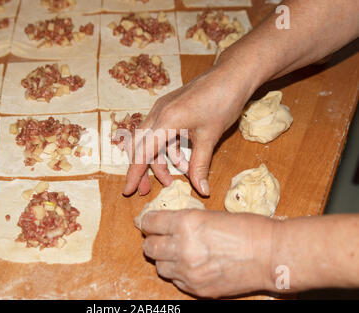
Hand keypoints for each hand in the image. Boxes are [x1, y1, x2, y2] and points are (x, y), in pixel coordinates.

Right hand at [123, 62, 258, 196]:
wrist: (232, 75)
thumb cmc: (222, 102)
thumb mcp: (210, 138)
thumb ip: (200, 166)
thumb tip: (202, 191)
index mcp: (165, 120)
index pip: (143, 153)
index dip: (134, 174)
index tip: (127, 191)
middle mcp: (158, 113)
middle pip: (140, 147)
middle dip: (142, 170)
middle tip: (144, 191)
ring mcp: (162, 109)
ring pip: (150, 141)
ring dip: (158, 161)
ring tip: (170, 179)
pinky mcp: (170, 108)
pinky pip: (160, 132)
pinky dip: (167, 149)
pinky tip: (182, 161)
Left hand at [137, 209, 275, 297]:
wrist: (271, 255)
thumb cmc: (247, 229)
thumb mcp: (210, 215)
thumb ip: (185, 221)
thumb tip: (167, 223)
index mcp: (185, 223)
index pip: (150, 222)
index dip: (146, 221)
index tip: (146, 222)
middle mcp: (182, 247)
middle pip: (149, 247)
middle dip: (152, 240)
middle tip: (159, 237)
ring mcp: (189, 271)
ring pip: (160, 266)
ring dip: (165, 259)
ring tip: (177, 253)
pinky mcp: (197, 288)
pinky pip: (176, 281)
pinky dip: (178, 273)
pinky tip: (190, 266)